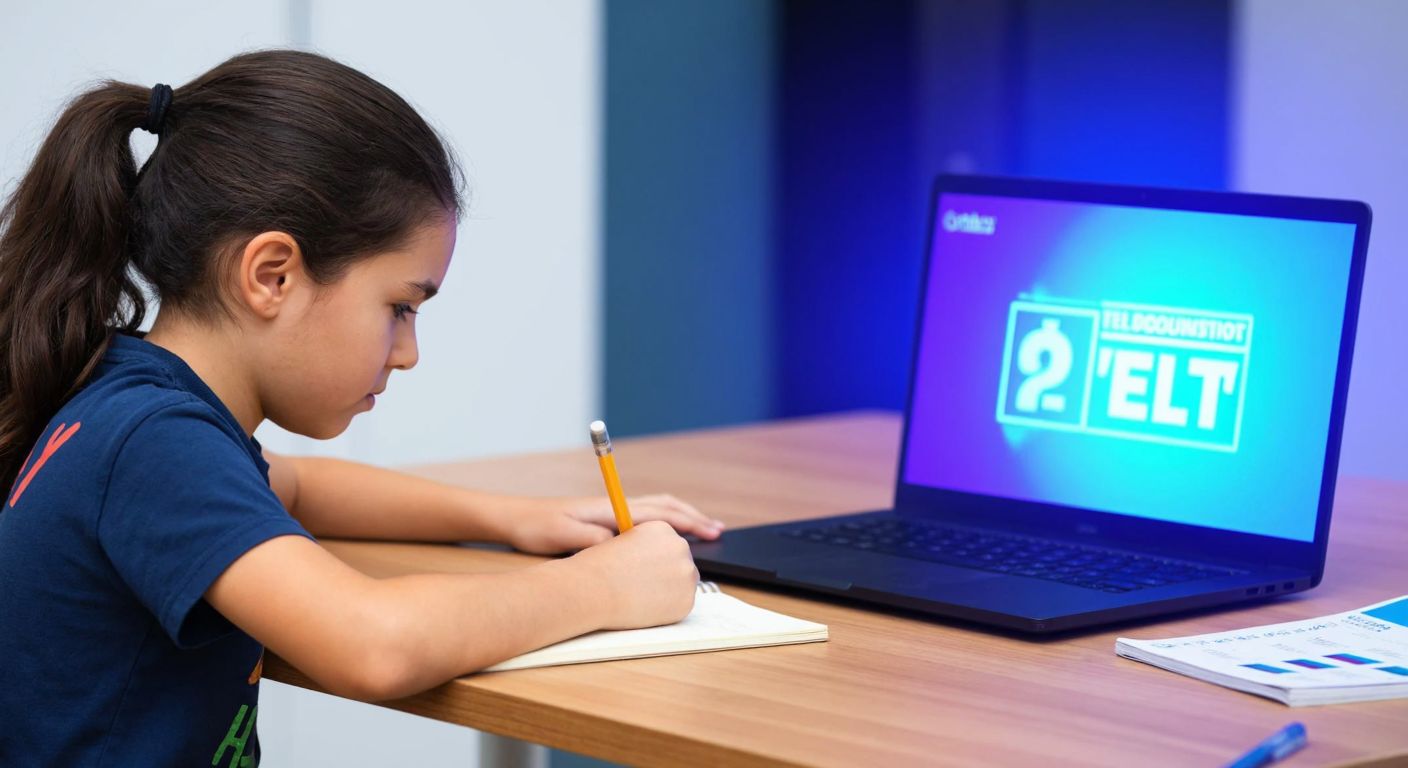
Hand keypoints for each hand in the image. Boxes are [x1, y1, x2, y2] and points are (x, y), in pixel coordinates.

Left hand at [501, 493, 724, 554]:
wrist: (514, 518)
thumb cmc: (536, 526)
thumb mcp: (562, 536)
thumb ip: (592, 539)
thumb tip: (621, 542)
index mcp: (609, 507)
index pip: (658, 512)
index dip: (687, 521)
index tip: (709, 531)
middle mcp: (613, 505)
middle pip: (663, 506)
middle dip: (693, 517)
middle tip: (718, 530)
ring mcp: (609, 511)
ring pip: (656, 510)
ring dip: (682, 517)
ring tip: (703, 527)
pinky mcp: (603, 520)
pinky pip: (643, 519)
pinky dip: (665, 523)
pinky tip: (667, 536)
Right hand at [567, 520, 699, 628]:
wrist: (592, 590)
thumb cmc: (598, 567)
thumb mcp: (624, 541)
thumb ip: (645, 546)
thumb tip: (654, 559)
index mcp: (663, 528)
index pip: (672, 544)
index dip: (659, 559)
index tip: (648, 569)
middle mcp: (680, 547)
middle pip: (682, 562)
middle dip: (668, 574)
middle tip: (645, 585)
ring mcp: (686, 574)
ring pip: (685, 584)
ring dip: (670, 590)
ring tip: (643, 596)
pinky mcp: (686, 600)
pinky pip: (683, 604)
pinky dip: (669, 608)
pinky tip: (647, 607)